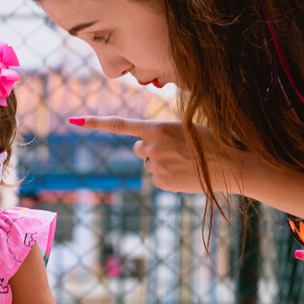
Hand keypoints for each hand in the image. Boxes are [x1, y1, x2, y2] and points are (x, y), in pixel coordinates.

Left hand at [71, 116, 205, 193]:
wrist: (229, 165)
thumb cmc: (211, 140)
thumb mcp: (185, 126)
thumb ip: (160, 132)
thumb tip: (144, 143)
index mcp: (156, 128)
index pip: (118, 124)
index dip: (94, 122)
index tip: (74, 120)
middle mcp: (151, 147)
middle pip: (138, 147)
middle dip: (150, 148)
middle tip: (174, 149)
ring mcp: (155, 167)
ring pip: (148, 163)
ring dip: (160, 161)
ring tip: (184, 160)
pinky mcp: (161, 182)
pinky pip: (157, 176)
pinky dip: (167, 174)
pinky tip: (184, 172)